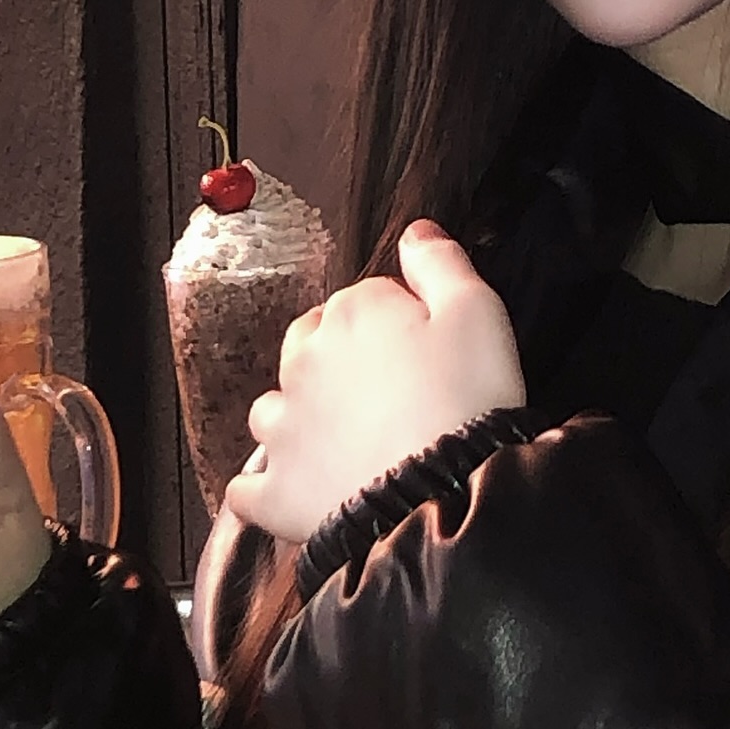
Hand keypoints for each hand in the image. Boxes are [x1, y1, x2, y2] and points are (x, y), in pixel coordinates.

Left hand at [225, 220, 526, 544]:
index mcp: (352, 314)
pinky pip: (250, 488)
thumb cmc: (467, 403)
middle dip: (340, 361)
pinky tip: (295, 490)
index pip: (367, 300)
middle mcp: (303, 361)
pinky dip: (266, 488)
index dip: (400, 323)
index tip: (430, 352)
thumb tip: (414, 231)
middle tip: (391, 394)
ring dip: (298, 418)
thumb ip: (443, 264)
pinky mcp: (274, 492)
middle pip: (311, 344)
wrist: (442, 498)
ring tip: (344, 441)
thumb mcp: (479, 314)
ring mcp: (282, 429)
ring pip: (274, 409)